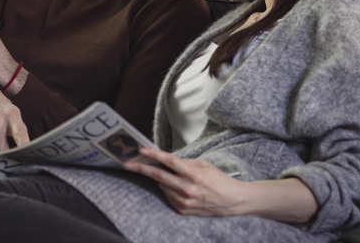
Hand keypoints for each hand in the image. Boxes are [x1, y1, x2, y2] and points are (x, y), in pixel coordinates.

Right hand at [0, 87, 29, 162]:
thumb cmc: (0, 108)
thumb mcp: (14, 114)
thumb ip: (19, 132)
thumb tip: (23, 153)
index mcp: (12, 115)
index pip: (20, 134)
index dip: (24, 148)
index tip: (25, 159)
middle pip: (1, 151)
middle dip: (3, 158)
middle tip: (3, 157)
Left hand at [122, 147, 244, 215]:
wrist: (232, 201)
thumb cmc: (219, 179)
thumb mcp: (204, 164)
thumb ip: (184, 162)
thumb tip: (165, 160)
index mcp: (194, 174)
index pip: (169, 162)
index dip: (154, 155)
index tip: (142, 150)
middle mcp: (187, 189)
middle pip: (158, 176)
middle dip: (141, 168)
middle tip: (127, 163)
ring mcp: (184, 201)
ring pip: (162, 185)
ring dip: (160, 178)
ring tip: (171, 175)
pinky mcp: (183, 210)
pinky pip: (168, 196)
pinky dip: (168, 188)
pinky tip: (178, 186)